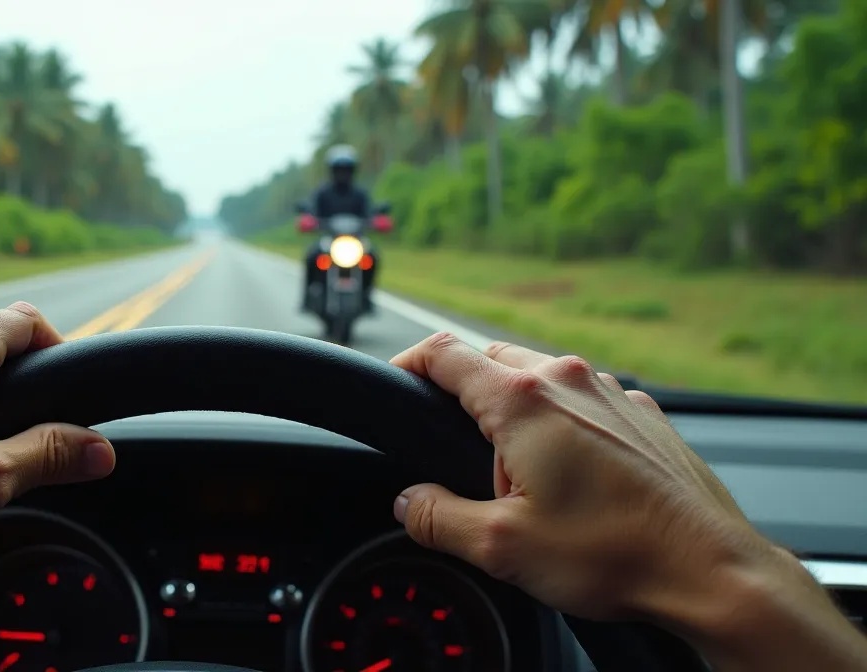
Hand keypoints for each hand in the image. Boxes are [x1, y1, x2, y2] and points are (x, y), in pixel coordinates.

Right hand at [388, 333, 772, 621]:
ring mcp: (612, 394)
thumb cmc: (616, 554)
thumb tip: (410, 504)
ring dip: (516, 411)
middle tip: (454, 450)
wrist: (709, 570)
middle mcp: (569, 382)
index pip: (445, 354)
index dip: (408, 362)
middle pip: (491, 360)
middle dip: (463, 394)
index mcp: (524, 402)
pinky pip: (584, 402)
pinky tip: (571, 477)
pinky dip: (562, 424)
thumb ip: (438, 518)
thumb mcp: (501, 547)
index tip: (396, 380)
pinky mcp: (642, 416)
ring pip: (541, 379)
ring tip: (520, 475)